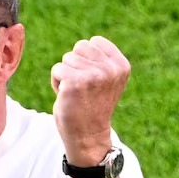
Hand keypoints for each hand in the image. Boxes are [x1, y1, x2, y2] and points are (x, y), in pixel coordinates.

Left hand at [50, 36, 129, 165]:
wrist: (88, 135)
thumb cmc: (92, 105)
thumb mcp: (106, 79)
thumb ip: (102, 61)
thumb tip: (87, 43)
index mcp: (121, 65)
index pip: (94, 42)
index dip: (86, 59)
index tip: (92, 80)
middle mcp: (111, 68)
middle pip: (79, 47)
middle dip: (75, 65)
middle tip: (82, 87)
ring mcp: (94, 74)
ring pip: (67, 59)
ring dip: (65, 75)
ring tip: (76, 93)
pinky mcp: (76, 81)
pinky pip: (57, 69)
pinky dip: (56, 82)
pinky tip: (67, 96)